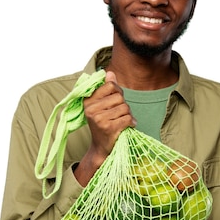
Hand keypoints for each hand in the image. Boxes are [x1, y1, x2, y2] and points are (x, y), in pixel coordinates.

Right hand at [74, 71, 135, 185]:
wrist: (101, 147)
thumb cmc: (103, 123)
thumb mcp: (102, 105)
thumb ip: (107, 89)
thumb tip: (110, 73)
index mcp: (88, 101)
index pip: (110, 86)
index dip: (117, 91)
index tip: (115, 100)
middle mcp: (91, 109)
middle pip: (119, 97)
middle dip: (123, 105)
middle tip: (119, 114)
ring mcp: (99, 119)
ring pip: (125, 108)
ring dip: (128, 115)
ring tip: (122, 121)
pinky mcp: (108, 128)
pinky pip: (128, 118)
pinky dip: (131, 122)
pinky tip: (129, 126)